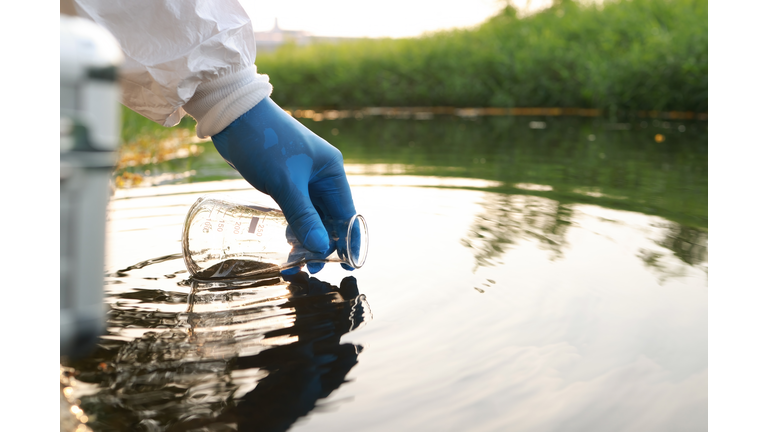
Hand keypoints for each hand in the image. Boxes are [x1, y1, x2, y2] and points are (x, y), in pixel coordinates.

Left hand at [211, 97, 355, 273]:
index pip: (347, 213)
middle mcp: (322, 175)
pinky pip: (295, 210)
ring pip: (311, 216)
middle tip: (309, 267)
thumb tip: (321, 248)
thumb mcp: (285, 183)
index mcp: (332, 171)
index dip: (347, 240)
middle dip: (322, 243)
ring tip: (295, 261)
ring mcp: (303, 178)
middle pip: (329, 218)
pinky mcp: (285, 181)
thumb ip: (303, 216)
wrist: (233, 117)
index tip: (345, 265)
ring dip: (306, 237)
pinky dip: (293, 226)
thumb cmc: (264, 143)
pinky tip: (285, 242)